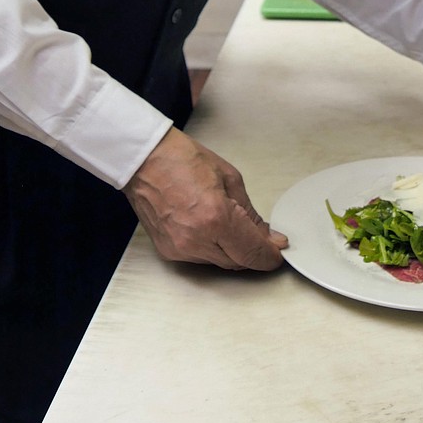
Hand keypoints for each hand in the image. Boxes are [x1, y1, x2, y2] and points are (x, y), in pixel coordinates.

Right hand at [123, 126, 286, 269]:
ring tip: (229, 223)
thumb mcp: (229, 178)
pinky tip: (210, 228)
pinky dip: (211, 247)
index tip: (277, 250)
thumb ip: (250, 213)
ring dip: (232, 250)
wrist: (144, 160)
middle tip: (260, 235)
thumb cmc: (181, 160)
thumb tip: (266, 235)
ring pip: (220, 262)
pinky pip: (200, 258)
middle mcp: (197, 239)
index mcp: (215, 217)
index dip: (270, 255)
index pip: (252, 252)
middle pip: (238, 262)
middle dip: (252, 251)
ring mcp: (180, 248)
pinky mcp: (168, 251)